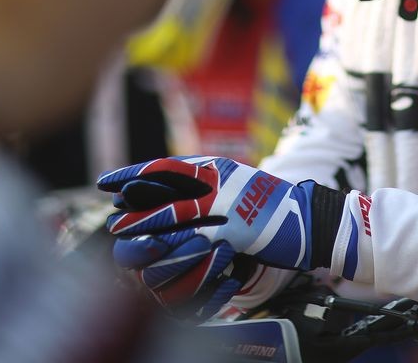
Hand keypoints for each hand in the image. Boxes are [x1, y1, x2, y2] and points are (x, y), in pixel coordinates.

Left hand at [97, 156, 341, 315]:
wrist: (308, 217)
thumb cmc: (268, 203)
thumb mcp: (234, 182)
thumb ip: (204, 183)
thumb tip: (165, 187)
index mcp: (216, 166)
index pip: (165, 166)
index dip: (133, 174)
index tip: (108, 181)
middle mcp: (220, 180)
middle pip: (165, 187)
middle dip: (133, 199)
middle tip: (110, 210)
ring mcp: (229, 204)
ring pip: (176, 212)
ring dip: (145, 222)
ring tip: (121, 230)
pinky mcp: (238, 230)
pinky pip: (198, 239)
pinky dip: (174, 246)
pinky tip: (156, 252)